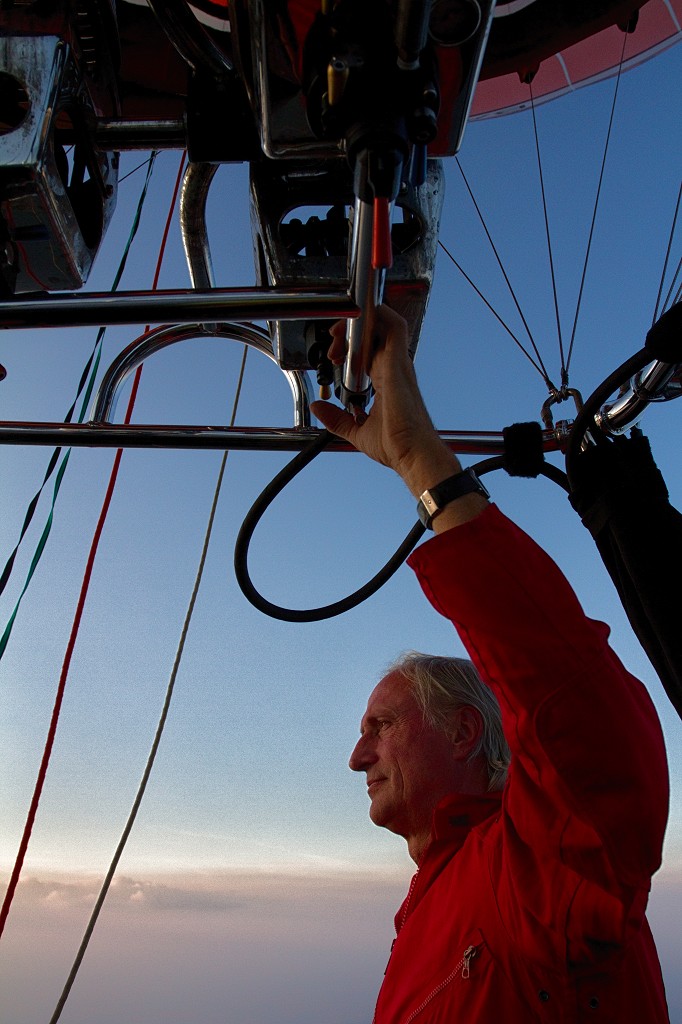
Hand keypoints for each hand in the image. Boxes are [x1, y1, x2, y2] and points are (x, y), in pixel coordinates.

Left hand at [311, 306, 460, 498]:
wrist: (412, 454)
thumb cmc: (397, 446)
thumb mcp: (357, 431)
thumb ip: (337, 419)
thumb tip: (319, 408)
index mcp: (386, 381)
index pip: (369, 351)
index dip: (349, 347)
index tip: (333, 358)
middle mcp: (394, 368)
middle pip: (373, 333)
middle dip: (348, 331)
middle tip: (332, 347)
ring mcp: (397, 364)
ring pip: (383, 324)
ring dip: (359, 321)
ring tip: (339, 335)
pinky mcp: (398, 364)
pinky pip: (395, 326)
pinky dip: (380, 315)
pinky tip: (361, 319)